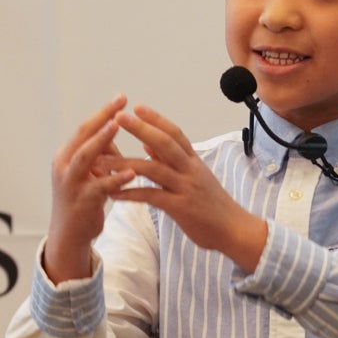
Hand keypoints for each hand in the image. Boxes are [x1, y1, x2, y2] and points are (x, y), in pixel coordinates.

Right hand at [43, 95, 135, 282]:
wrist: (69, 234)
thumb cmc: (83, 199)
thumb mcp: (89, 172)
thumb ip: (101, 153)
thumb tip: (116, 130)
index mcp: (66, 156)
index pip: (85, 128)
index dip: (103, 113)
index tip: (121, 97)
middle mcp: (64, 166)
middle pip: (82, 137)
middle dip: (101, 118)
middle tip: (120, 104)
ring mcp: (70, 184)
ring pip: (84, 158)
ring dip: (101, 141)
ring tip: (117, 126)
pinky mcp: (81, 202)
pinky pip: (99, 188)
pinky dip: (115, 179)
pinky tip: (132, 173)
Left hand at [106, 104, 266, 273]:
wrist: (234, 230)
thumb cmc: (213, 205)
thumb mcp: (195, 178)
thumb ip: (171, 162)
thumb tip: (148, 144)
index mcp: (194, 161)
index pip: (175, 133)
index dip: (156, 119)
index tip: (137, 107)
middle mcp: (191, 170)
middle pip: (165, 143)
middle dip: (141, 129)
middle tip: (119, 117)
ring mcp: (186, 188)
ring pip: (154, 169)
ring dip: (126, 163)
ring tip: (102, 159)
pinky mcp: (181, 208)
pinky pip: (152, 197)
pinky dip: (132, 193)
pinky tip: (113, 194)